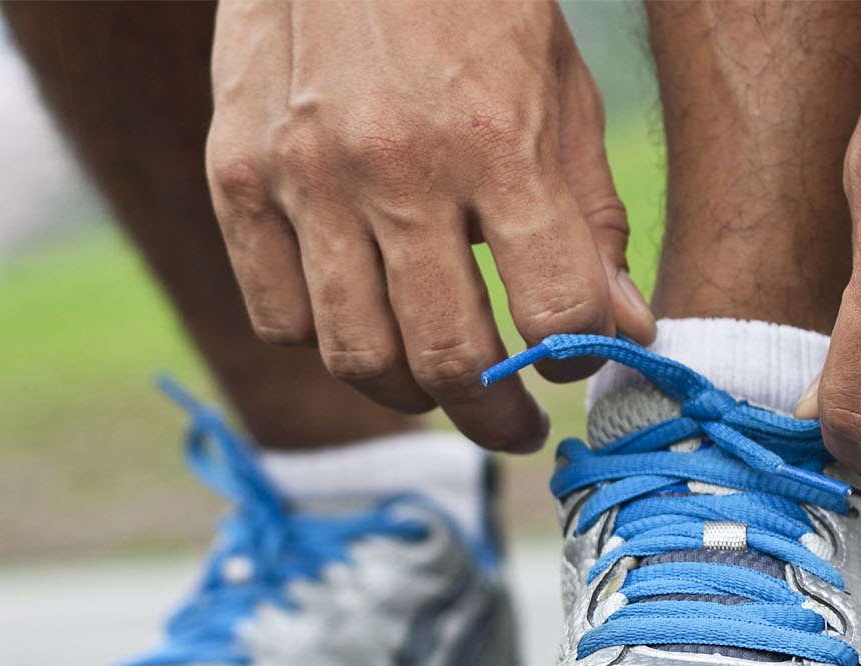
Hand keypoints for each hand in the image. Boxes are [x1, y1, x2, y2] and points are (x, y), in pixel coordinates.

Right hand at [206, 0, 654, 452]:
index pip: (554, 310)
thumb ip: (591, 215)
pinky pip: (277, 317)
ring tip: (439, 387)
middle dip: (496, 419)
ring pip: (357, 357)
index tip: (571, 363)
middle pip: (450, 359)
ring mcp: (302, 177)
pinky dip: (323, 343)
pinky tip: (362, 323)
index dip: (576, 359)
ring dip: (411, 398)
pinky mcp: (234, 176)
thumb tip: (625, 327)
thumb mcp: (560, 87)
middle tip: (514, 428)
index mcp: (493, 139)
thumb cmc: (471, 1)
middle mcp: (393, 167)